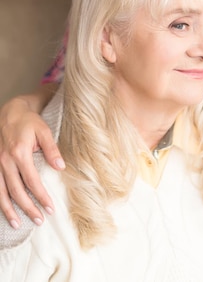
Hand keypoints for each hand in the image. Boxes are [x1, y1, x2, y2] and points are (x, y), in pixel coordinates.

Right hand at [0, 97, 64, 227]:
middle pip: (17, 191)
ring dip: (9, 211)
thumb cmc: (29, 122)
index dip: (41, 197)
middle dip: (28, 208)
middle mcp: (5, 161)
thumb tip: (61, 167)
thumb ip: (52, 149)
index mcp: (20, 153)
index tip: (50, 208)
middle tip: (39, 220)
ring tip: (18, 224)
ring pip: (1, 193)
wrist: (10, 113)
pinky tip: (4, 211)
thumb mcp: (44, 131)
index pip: (32, 181)